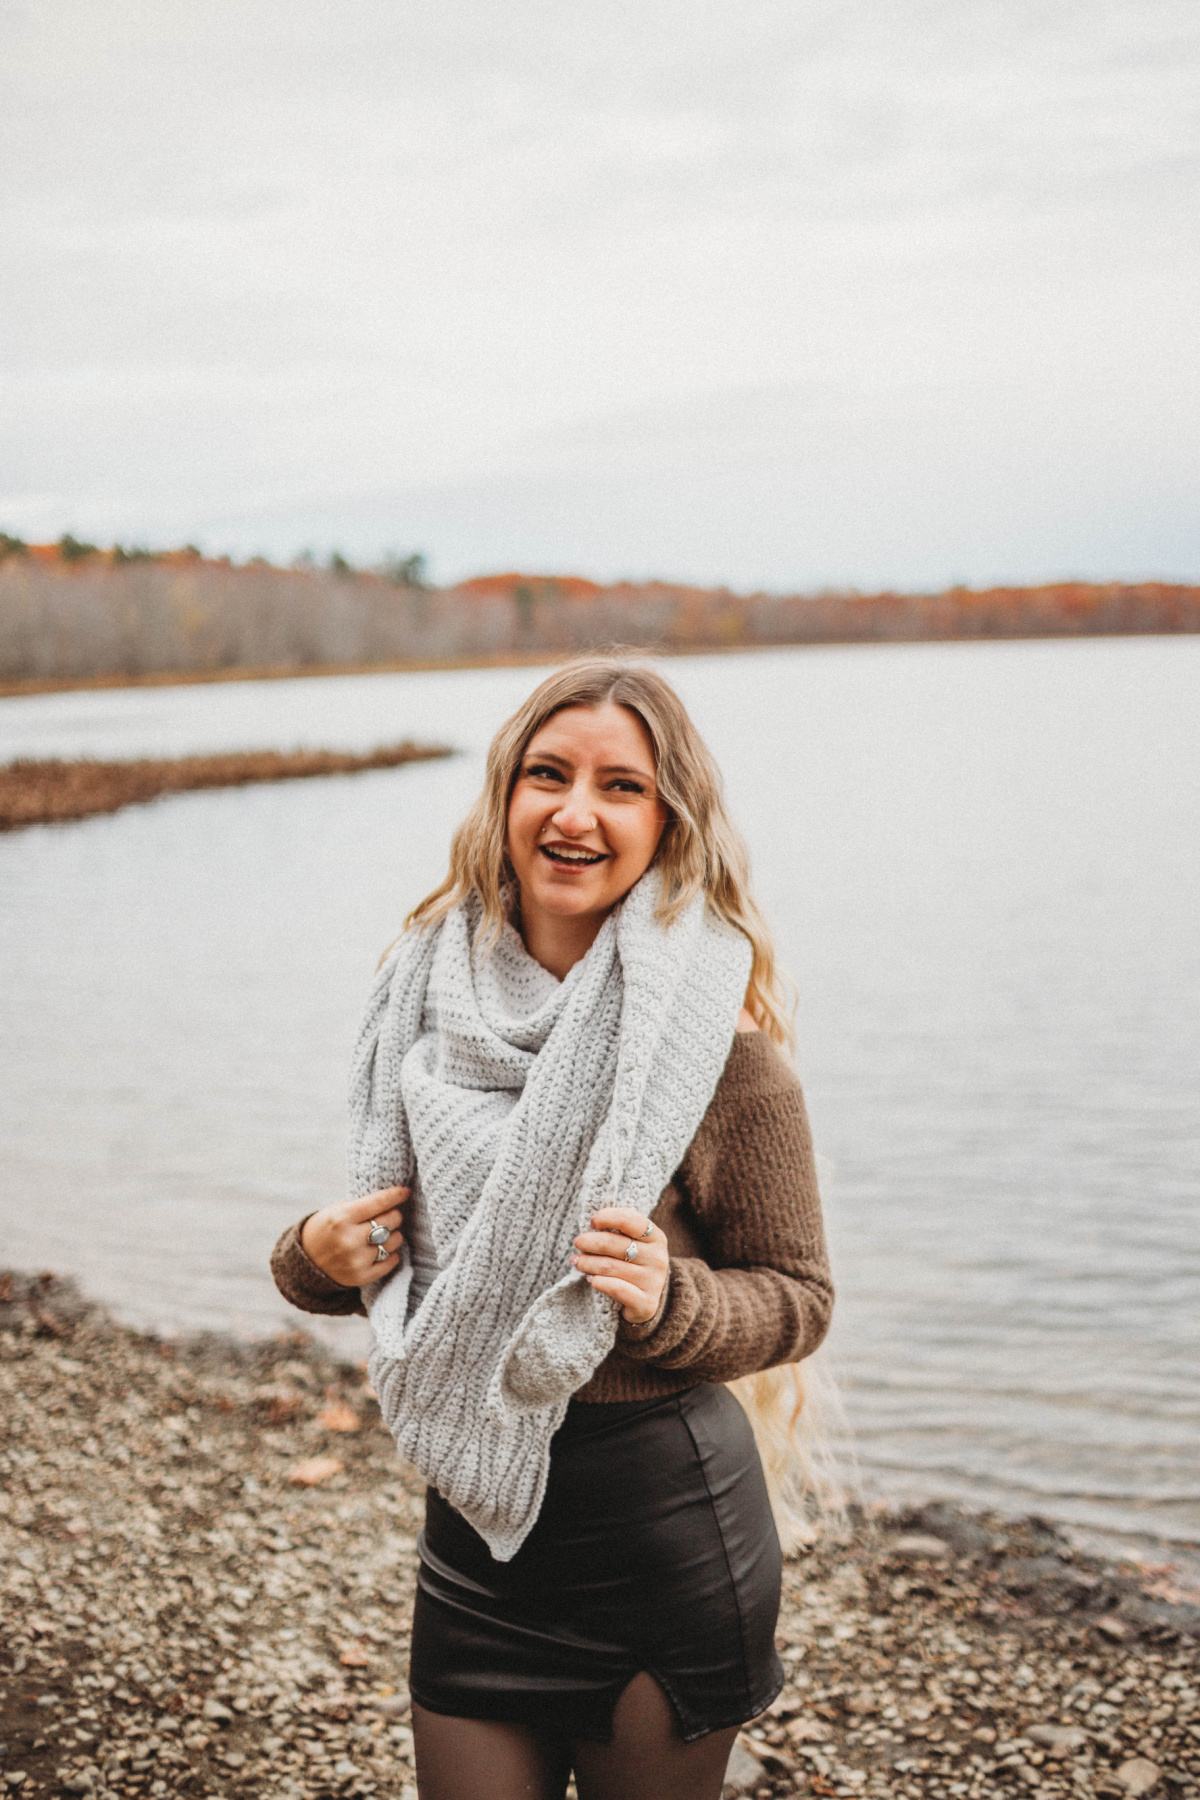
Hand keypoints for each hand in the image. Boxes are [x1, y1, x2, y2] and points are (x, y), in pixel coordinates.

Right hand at [300, 1187, 407, 1287]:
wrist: (305, 1260)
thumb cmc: (324, 1229)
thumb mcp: (335, 1210)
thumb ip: (360, 1202)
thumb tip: (390, 1194)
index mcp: (342, 1217)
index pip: (379, 1202)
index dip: (396, 1194)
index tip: (405, 1192)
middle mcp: (349, 1239)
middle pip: (391, 1220)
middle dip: (394, 1214)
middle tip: (389, 1214)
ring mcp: (356, 1260)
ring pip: (394, 1240)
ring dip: (394, 1234)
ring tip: (385, 1233)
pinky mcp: (361, 1276)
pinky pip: (391, 1261)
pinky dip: (392, 1253)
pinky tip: (383, 1249)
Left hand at [571, 1206, 667, 1324]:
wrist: (644, 1301)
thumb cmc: (632, 1264)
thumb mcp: (632, 1243)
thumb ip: (618, 1230)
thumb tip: (593, 1221)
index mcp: (656, 1237)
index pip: (630, 1221)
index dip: (608, 1217)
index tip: (592, 1222)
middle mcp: (658, 1258)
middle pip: (616, 1244)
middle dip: (590, 1242)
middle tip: (577, 1242)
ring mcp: (653, 1281)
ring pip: (611, 1267)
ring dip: (588, 1263)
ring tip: (576, 1261)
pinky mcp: (646, 1303)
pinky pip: (617, 1289)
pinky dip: (600, 1283)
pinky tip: (590, 1280)